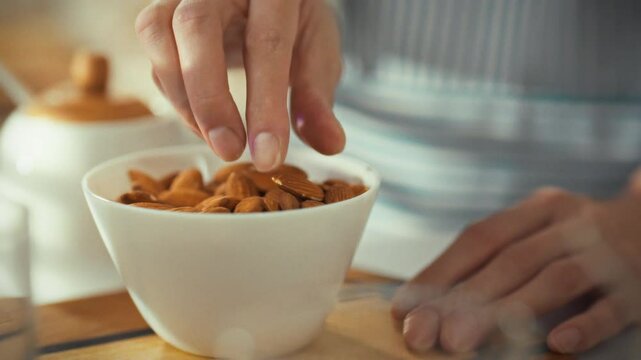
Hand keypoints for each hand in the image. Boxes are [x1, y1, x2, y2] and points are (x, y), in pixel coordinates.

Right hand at [136, 0, 344, 170]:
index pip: (266, 42)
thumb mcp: (316, 51)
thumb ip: (318, 97)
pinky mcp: (162, 12)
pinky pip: (154, 52)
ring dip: (182, 98)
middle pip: (197, 27)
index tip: (268, 156)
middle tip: (229, 150)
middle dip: (210, 99)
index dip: (266, 104)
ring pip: (159, 32)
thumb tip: (330, 144)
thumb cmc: (292, 21)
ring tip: (217, 140)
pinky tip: (204, 123)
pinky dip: (175, 96)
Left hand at [393, 186, 640, 353]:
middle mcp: (570, 224)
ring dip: (505, 310)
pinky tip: (557, 344)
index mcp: (538, 209)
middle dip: (462, 298)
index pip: (481, 237)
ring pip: (555, 279)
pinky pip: (612, 306)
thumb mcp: (540, 231)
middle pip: (510, 259)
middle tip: (425, 333)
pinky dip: (585, 324)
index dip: (440, 271)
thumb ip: (496, 258)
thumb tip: (429, 299)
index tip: (405, 306)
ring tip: (461, 340)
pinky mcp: (638, 286)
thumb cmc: (579, 238)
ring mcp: (607, 253)